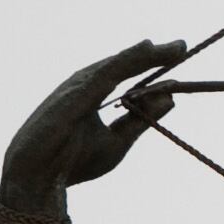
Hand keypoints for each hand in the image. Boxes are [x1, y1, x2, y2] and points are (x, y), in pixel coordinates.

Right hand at [0, 38, 186, 206]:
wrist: (40, 177)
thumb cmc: (72, 161)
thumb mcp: (118, 141)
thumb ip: (141, 119)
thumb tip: (170, 99)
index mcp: (93, 96)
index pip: (126, 77)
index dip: (151, 68)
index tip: (178, 60)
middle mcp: (85, 87)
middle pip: (124, 66)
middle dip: (153, 56)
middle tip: (182, 45)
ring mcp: (78, 87)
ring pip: (117, 65)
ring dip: (146, 54)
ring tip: (174, 47)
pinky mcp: (75, 93)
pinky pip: (106, 72)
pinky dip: (127, 60)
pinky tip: (146, 49)